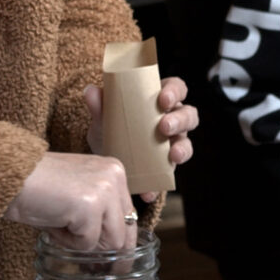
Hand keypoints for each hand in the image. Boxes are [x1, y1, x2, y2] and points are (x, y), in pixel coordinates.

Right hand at [7, 152, 138, 250]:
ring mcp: (104, 190)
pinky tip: (53, 224)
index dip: (121, 240)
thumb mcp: (77, 194)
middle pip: (125, 231)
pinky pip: (87, 243)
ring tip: (59, 228)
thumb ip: (98, 213)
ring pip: (111, 241)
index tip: (119, 260)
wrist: (7, 175)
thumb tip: (110, 250)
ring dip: (83, 244)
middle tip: (94, 267)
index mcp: (113, 170)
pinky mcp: (90, 206)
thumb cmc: (35, 186)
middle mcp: (114, 177)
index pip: (129, 214)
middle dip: (108, 252)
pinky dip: (68, 242)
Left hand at [82, 76, 198, 196]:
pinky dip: (159, 184)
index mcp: (161, 99)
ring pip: (187, 144)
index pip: (177, 88)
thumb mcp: (103, 115)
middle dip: (180, 121)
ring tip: (172, 157)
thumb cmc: (111, 126)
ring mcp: (172, 144)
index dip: (175, 92)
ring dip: (182, 150)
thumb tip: (91, 91)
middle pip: (188, 115)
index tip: (163, 99)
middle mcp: (172, 120)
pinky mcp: (165, 168)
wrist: (103, 156)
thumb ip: (98, 104)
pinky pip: (168, 176)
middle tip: (164, 127)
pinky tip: (148, 191)